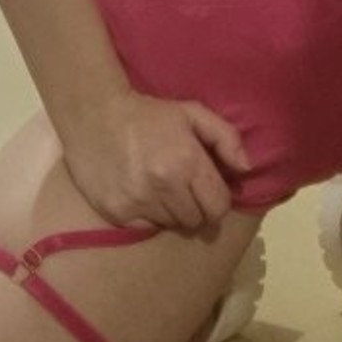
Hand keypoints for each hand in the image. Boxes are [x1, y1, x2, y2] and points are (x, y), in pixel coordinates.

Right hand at [61, 88, 250, 231]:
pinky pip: (146, 228)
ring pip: (172, 225)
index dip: (218, 201)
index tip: (209, 190)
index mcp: (187, 162)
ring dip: (172, 212)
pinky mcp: (117, 213)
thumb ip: (225, 138)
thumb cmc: (149, 115)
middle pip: (196, 221)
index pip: (218, 207)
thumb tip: (246, 170)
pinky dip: (148, 216)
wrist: (95, 115)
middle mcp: (164, 187)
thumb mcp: (192, 113)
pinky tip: (141, 193)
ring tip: (161, 188)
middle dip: (196, 207)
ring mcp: (138, 203)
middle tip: (184, 188)